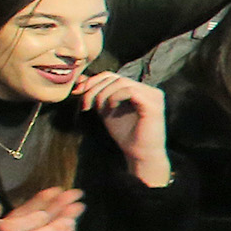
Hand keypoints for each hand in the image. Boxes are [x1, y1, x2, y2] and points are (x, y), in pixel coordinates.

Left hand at [76, 71, 170, 185]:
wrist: (138, 154)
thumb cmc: (125, 134)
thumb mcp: (105, 110)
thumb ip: (96, 94)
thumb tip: (81, 78)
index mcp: (138, 89)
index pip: (112, 76)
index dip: (92, 81)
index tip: (77, 92)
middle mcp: (148, 90)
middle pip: (115, 78)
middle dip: (94, 89)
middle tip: (84, 104)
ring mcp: (153, 95)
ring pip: (121, 82)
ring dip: (103, 94)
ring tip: (97, 109)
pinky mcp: (153, 104)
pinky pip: (130, 91)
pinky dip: (115, 97)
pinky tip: (110, 108)